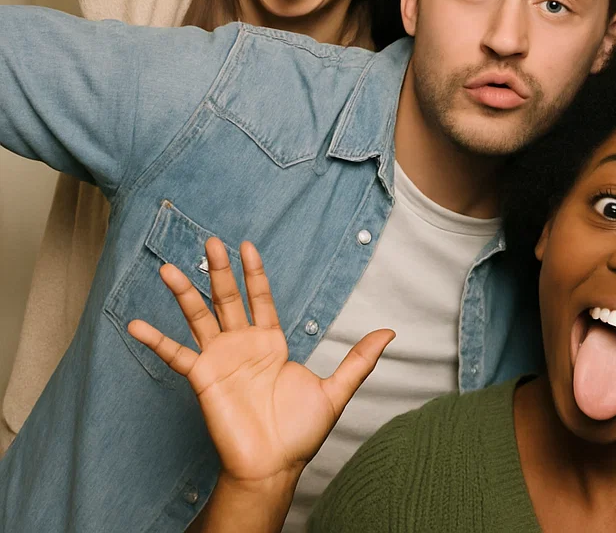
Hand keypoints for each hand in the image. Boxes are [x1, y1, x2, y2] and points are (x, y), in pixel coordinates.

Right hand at [128, 238, 392, 486]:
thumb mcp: (335, 390)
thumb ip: (359, 359)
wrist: (274, 466)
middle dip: (219, 270)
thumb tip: (390, 333)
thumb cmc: (300, 433)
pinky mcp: (202, 379)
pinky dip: (155, 340)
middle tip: (210, 239)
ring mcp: (220, 359)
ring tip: (167, 268)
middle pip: (227, 298)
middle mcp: (243, 345)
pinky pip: (175, 356)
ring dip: (183, 293)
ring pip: (198, 317)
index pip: (261, 298)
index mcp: (271, 342)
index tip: (247, 244)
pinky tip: (135, 324)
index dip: (254, 272)